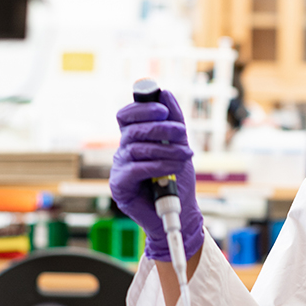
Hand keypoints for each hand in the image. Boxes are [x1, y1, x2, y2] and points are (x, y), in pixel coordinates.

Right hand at [110, 89, 203, 261]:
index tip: (162, 110)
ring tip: (185, 154)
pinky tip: (172, 168)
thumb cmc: (178, 179)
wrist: (181, 211)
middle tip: (180, 131)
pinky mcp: (120, 186)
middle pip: (132, 130)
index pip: (126, 115)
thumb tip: (165, 93)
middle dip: (159, 127)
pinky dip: (158, 165)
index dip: (141, 108)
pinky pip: (136, 168)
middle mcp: (124, 151)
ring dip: (165, 149)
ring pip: (137, 148)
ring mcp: (119, 168)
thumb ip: (173, 122)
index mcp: (134, 139)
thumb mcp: (180, 146)